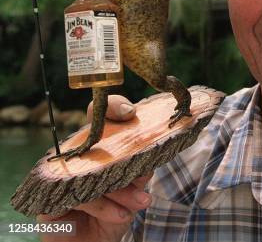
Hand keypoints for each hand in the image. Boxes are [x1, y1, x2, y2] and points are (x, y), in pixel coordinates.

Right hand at [38, 95, 151, 241]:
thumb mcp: (134, 190)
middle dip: (125, 160)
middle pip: (96, 143)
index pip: (102, 115)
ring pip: (93, 173)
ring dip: (121, 190)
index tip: (130, 112)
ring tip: (141, 203)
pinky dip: (103, 206)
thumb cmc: (115, 212)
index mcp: (99, 147)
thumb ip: (141, 171)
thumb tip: (151, 157)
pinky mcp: (50, 201)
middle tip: (144, 173)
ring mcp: (62, 177)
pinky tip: (120, 214)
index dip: (114, 106)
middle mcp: (78, 157)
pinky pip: (79, 196)